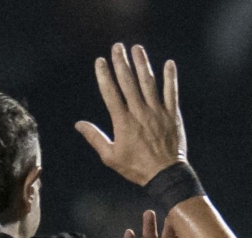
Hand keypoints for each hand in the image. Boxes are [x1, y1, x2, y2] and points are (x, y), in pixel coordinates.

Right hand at [75, 43, 185, 185]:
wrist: (165, 176)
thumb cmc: (136, 168)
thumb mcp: (111, 157)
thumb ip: (95, 138)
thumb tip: (79, 124)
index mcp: (123, 122)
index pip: (111, 94)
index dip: (104, 76)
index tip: (100, 61)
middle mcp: (140, 113)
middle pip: (128, 83)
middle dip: (122, 63)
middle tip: (117, 47)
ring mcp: (157, 112)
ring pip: (148, 83)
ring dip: (142, 64)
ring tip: (137, 48)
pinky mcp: (172, 115)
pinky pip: (171, 93)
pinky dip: (170, 78)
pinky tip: (169, 63)